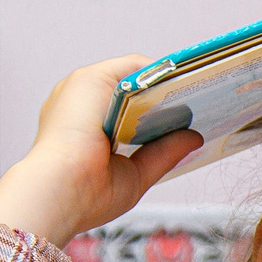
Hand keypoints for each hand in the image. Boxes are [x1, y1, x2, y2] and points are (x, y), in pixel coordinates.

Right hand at [0, 56, 201, 246]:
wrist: (59, 191)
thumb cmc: (86, 195)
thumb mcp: (135, 174)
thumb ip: (163, 153)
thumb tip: (194, 137)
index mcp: (82, 128)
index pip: (125, 111)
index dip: (156, 113)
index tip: (185, 119)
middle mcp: (80, 103)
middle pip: (131, 91)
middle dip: (165, 97)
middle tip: (202, 105)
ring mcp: (84, 88)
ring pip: (135, 77)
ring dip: (167, 83)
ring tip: (200, 94)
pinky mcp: (92, 78)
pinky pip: (135, 66)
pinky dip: (162, 73)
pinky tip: (186, 85)